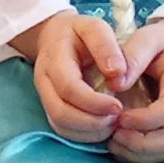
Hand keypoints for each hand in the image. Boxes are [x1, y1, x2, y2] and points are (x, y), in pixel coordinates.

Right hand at [16, 10, 132, 144]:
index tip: (118, 107)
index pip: (69, 88)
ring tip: (113, 123)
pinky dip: (84, 134)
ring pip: (60, 125)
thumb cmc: (78, 33)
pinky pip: (63, 129)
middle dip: (92, 122)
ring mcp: (44, 97)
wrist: (54, 36)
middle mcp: (44, 81)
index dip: (93, 102)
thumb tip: (118, 75)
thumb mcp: (94, 27)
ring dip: (89, 131)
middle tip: (118, 118)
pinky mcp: (50, 108)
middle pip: (60, 113)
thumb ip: (107, 47)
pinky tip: (103, 127)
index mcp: (54, 58)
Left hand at [104, 18, 163, 162]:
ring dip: (140, 153)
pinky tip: (120, 146)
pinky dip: (142, 156)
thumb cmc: (161, 42)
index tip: (119, 115)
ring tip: (113, 141)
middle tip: (113, 134)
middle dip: (142, 143)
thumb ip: (133, 56)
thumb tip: (116, 83)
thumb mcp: (147, 37)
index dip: (146, 119)